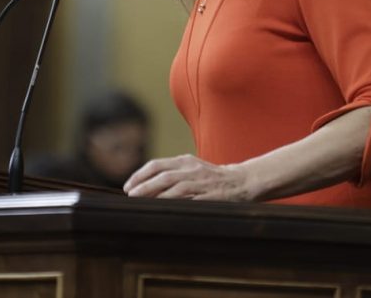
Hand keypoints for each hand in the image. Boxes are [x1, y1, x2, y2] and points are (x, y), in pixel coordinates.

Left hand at [123, 154, 251, 200]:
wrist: (242, 181)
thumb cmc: (212, 177)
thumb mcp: (192, 168)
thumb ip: (173, 173)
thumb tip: (146, 186)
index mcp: (185, 161)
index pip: (157, 165)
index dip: (140, 175)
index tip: (128, 186)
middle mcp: (191, 169)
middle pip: (162, 176)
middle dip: (143, 186)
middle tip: (130, 195)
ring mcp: (201, 182)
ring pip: (173, 187)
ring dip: (154, 195)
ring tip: (140, 202)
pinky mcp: (209, 196)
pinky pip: (188, 200)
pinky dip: (173, 204)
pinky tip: (162, 210)